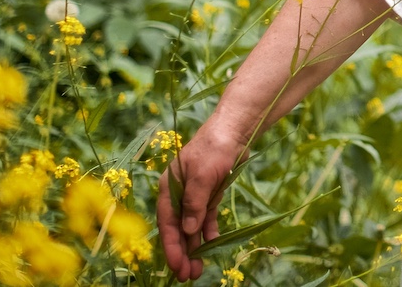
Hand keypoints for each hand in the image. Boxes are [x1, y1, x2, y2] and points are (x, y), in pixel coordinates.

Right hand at [157, 118, 248, 280]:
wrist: (233, 130)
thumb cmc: (214, 148)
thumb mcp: (203, 175)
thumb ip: (195, 203)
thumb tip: (189, 231)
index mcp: (170, 188)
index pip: (167, 223)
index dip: (171, 246)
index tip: (176, 266)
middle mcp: (179, 193)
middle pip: (178, 228)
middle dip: (181, 253)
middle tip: (188, 275)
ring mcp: (195, 195)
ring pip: (191, 227)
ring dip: (194, 247)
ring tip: (198, 269)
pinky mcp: (210, 194)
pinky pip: (206, 217)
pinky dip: (208, 231)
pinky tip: (212, 244)